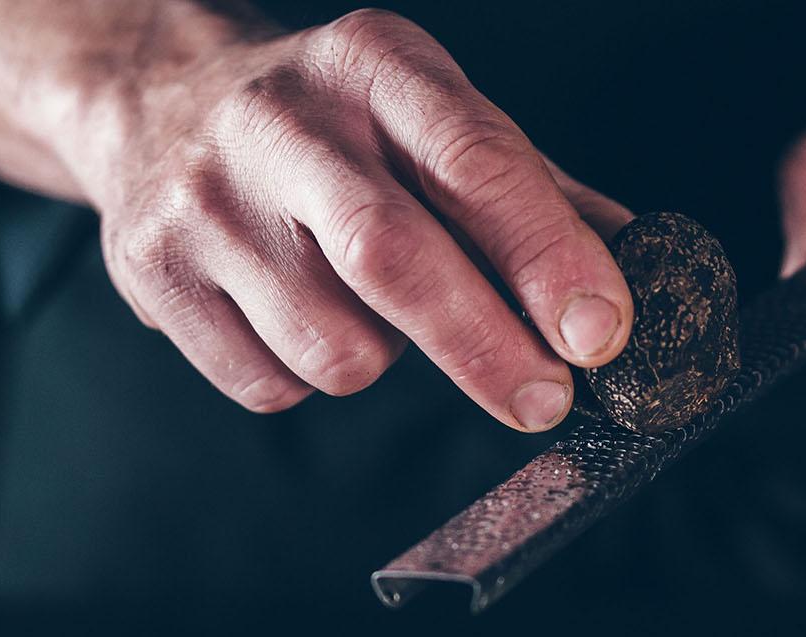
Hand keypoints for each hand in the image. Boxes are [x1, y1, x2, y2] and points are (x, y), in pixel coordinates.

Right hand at [0, 3, 632, 427]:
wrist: (154, 98)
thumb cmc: (337, 129)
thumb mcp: (434, 119)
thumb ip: (539, 195)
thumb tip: (656, 272)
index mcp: (374, 66)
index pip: (473, 160)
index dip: (546, 255)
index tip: (602, 333)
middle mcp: (281, 121)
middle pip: (393, 259)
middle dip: (486, 349)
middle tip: (546, 401)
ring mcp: (204, 200)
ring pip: (335, 348)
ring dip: (383, 359)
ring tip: (366, 308)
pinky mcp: (150, 275)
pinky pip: (273, 384)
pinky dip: (307, 377)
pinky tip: (293, 316)